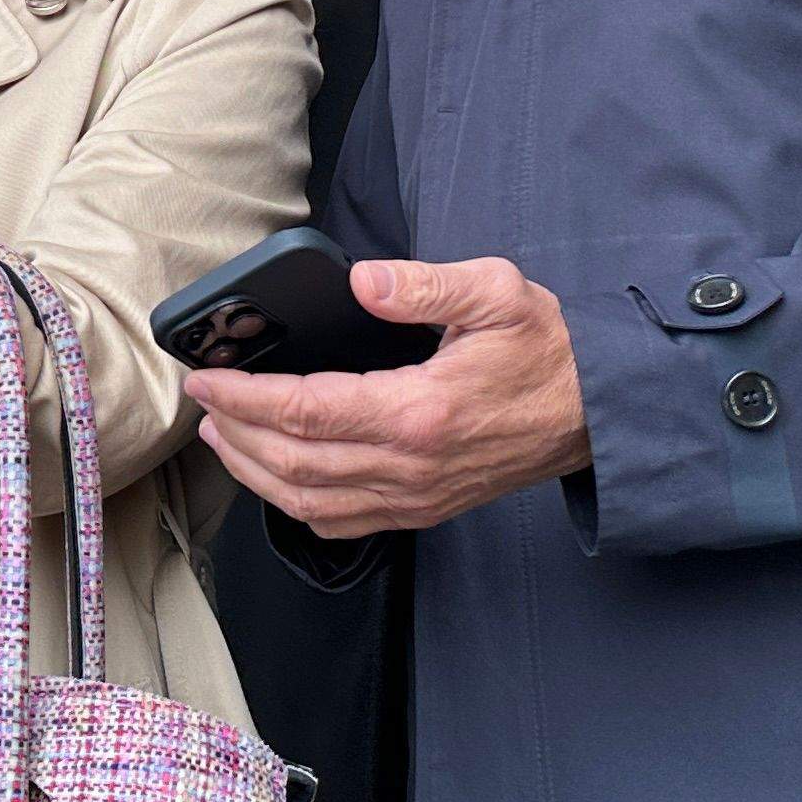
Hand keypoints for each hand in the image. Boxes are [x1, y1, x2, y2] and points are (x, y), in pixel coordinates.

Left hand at [184, 255, 590, 538]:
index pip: (304, 411)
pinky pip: (342, 521)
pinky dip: (294, 503)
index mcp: (420, 411)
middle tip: (205, 403)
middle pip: (292, 462)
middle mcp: (410, 465)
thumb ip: (424, 284)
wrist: (596, 413)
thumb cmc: (547, 351)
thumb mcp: (496, 293)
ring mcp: (415, 495)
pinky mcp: (422, 508)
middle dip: (235, 432)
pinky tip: (276, 477)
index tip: (207, 377)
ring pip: (307, 500)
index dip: (244, 397)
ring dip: (254, 472)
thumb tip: (364, 280)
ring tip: (224, 437)